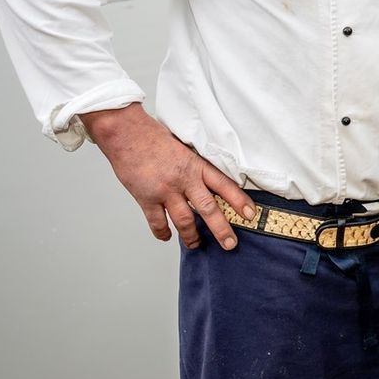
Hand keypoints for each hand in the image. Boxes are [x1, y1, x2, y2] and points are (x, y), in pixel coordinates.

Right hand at [80, 103, 249, 250]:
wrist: (126, 133)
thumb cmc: (155, 138)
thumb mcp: (185, 149)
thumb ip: (196, 168)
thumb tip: (211, 185)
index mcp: (196, 165)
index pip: (225, 185)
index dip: (240, 201)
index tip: (251, 215)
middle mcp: (184, 179)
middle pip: (208, 209)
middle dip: (221, 229)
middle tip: (230, 244)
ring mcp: (164, 190)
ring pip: (184, 220)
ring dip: (191, 236)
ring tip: (196, 244)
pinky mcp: (145, 198)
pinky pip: (157, 222)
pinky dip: (162, 232)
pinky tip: (167, 236)